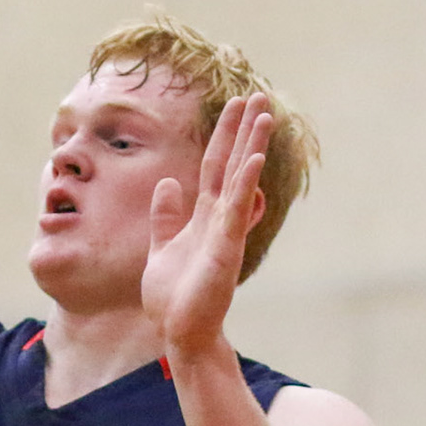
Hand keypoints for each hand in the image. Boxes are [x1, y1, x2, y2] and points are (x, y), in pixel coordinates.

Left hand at [142, 95, 271, 363]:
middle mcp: (219, 219)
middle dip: (243, 130)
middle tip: (258, 94)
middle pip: (232, 165)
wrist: (178, 331)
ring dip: (251, 147)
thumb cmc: (173, 295)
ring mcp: (225, 232)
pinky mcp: (225, 250)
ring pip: (240, 181)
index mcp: (202, 217)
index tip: (233, 106)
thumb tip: (169, 184)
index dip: (223, 137)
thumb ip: (166, 217)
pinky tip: (252, 160)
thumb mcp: (162, 247)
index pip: (214, 167)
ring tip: (264, 114)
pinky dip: (245, 186)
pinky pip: (236, 212)